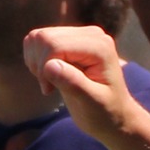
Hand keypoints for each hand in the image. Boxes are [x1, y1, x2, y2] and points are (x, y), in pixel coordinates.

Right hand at [22, 26, 136, 142]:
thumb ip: (73, 83)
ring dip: (36, 62)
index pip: (55, 45)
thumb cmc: (105, 112)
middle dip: (39, 65)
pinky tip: (49, 75)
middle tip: (49, 86)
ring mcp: (78, 35)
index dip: (44, 68)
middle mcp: (90, 34)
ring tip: (50, 81)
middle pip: (44, 38)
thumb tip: (49, 66)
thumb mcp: (93, 103)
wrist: (113, 114)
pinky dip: (35, 59)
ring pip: (37, 37)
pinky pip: (37, 40)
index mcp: (99, 46)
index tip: (49, 90)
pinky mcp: (67, 40)